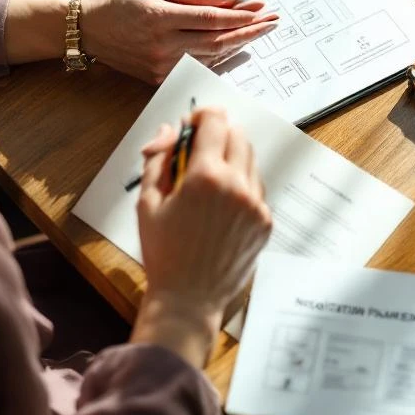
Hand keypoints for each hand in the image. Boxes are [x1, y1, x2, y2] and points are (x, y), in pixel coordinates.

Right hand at [79, 0, 277, 84]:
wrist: (89, 29)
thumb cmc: (123, 1)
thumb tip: (228, 0)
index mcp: (160, 18)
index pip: (211, 20)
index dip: (240, 17)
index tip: (262, 10)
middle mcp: (163, 46)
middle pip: (218, 41)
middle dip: (250, 31)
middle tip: (273, 21)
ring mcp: (162, 66)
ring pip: (212, 56)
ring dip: (240, 43)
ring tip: (261, 29)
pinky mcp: (161, 78)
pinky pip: (200, 65)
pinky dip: (221, 55)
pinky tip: (237, 44)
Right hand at [132, 108, 271, 368]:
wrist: (189, 298)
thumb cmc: (163, 251)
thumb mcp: (148, 202)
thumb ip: (158, 159)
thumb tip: (169, 131)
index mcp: (206, 176)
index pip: (215, 121)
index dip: (201, 116)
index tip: (192, 125)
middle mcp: (237, 185)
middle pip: (237, 134)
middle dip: (218, 133)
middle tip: (198, 149)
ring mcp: (256, 204)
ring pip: (250, 160)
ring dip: (231, 158)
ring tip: (208, 181)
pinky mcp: (266, 221)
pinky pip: (256, 188)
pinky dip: (241, 185)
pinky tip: (221, 205)